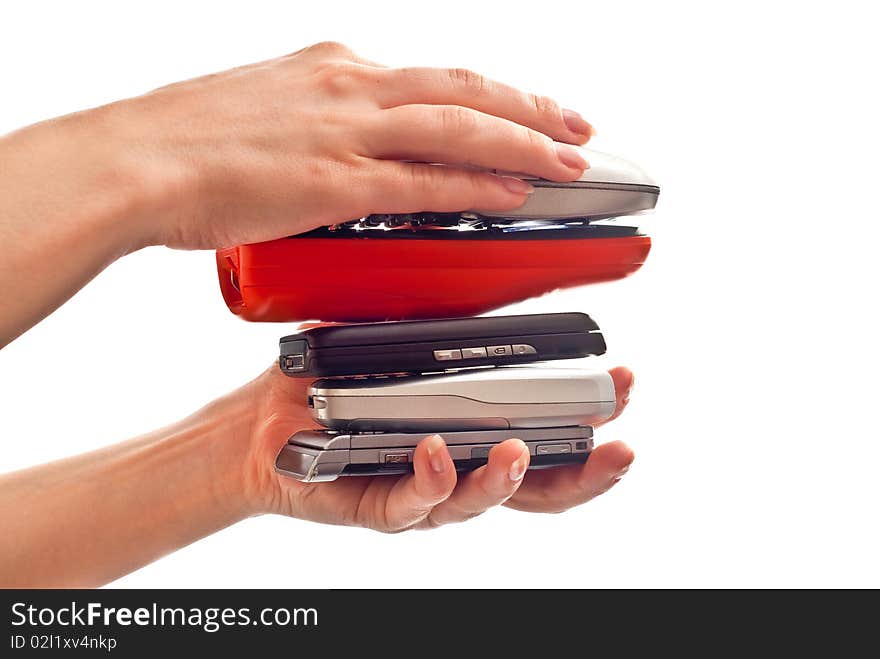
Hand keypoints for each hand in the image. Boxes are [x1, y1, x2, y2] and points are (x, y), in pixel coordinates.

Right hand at [102, 41, 594, 249]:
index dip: (488, 94)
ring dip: (523, 142)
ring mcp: (346, 130)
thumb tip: (342, 150)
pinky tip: (513, 194)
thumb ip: (315, 124)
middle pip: (464, 88)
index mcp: (333, 68)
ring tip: (570, 159)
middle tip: (575, 125)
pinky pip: (426, 182)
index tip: (523, 106)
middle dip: (529, 108)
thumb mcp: (264, 109)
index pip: (432, 78)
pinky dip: (477, 186)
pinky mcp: (336, 180)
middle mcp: (349, 86)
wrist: (133, 160)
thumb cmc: (184, 140)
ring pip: (460, 127)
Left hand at [238, 365, 633, 531]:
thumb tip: (488, 286)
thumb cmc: (336, 384)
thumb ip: (442, 333)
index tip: (620, 387)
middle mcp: (457, 467)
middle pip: (536, 489)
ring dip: (506, 481)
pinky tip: (436, 452)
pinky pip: (412, 504)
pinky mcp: (376, 506)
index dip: (589, 423)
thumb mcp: (397, 345)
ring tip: (519, 453)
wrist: (264, 421)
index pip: (546, 437)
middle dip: (585, 475)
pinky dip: (431, 480)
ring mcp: (421, 491)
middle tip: (616, 450)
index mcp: (471, 431)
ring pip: (478, 504)